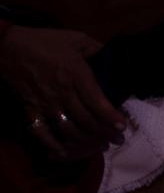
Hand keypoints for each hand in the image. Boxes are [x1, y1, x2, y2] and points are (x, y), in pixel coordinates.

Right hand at [1, 24, 124, 157]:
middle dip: (104, 134)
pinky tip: (64, 154)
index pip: (97, 102)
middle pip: (86, 120)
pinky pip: (41, 133)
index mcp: (76, 75)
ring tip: (100, 147)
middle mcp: (63, 93)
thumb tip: (113, 56)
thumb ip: (97, 48)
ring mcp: (45, 104)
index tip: (122, 127)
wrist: (8, 48)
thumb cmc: (44, 41)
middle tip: (117, 141)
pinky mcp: (30, 110)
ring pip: (68, 130)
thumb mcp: (76, 39)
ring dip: (85, 142)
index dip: (111, 117)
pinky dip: (52, 145)